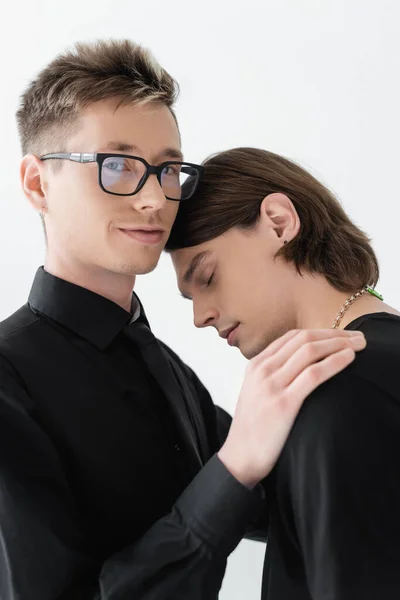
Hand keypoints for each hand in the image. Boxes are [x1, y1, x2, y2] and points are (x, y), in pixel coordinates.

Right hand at [218, 328, 365, 487]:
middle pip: (303, 340)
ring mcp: (272, 385)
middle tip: (358, 336)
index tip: (342, 334)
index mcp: (255, 364)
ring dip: (339, 344)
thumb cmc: (253, 428)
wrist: (239, 456)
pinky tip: (349, 358)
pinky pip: (314, 374)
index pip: (292, 337)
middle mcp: (262, 369)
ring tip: (360, 344)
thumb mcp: (255, 392)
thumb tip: (301, 366)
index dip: (321, 332)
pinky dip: (334, 362)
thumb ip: (272, 375)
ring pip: (310, 352)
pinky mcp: (284, 403)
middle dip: (334, 334)